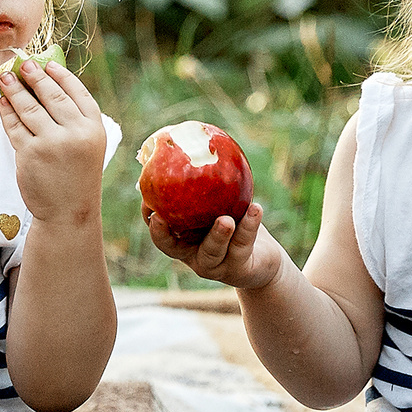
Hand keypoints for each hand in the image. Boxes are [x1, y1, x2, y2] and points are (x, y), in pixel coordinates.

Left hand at [0, 59, 109, 226]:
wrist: (68, 212)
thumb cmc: (76, 175)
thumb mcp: (86, 145)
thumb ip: (74, 118)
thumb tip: (48, 82)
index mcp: (94, 128)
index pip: (77, 91)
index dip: (61, 75)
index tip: (47, 64)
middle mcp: (75, 133)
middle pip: (52, 95)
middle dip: (35, 76)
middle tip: (23, 63)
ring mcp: (51, 143)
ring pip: (29, 107)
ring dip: (15, 89)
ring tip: (6, 77)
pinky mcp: (30, 153)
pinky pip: (14, 125)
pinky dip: (6, 110)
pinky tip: (2, 101)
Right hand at [145, 200, 286, 292]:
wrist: (262, 257)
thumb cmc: (234, 222)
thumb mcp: (218, 205)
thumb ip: (203, 186)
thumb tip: (191, 142)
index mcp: (184, 243)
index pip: (161, 236)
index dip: (152, 226)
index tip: (149, 209)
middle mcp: (196, 257)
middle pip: (176, 249)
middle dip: (165, 235)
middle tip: (162, 218)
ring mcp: (218, 266)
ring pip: (213, 251)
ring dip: (218, 235)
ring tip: (225, 220)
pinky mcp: (241, 268)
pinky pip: (244, 243)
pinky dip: (250, 224)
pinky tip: (256, 208)